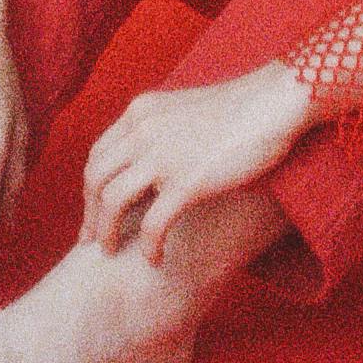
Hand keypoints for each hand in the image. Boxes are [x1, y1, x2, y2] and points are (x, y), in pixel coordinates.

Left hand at [80, 62, 314, 264]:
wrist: (273, 103)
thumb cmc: (239, 110)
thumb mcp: (184, 111)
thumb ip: (159, 133)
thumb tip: (148, 169)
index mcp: (140, 112)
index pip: (98, 153)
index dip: (91, 188)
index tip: (94, 212)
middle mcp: (142, 130)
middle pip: (95, 179)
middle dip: (90, 214)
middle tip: (91, 241)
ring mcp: (162, 156)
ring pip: (113, 202)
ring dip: (108, 232)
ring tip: (112, 252)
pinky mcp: (187, 182)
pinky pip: (152, 224)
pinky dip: (148, 246)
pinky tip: (155, 259)